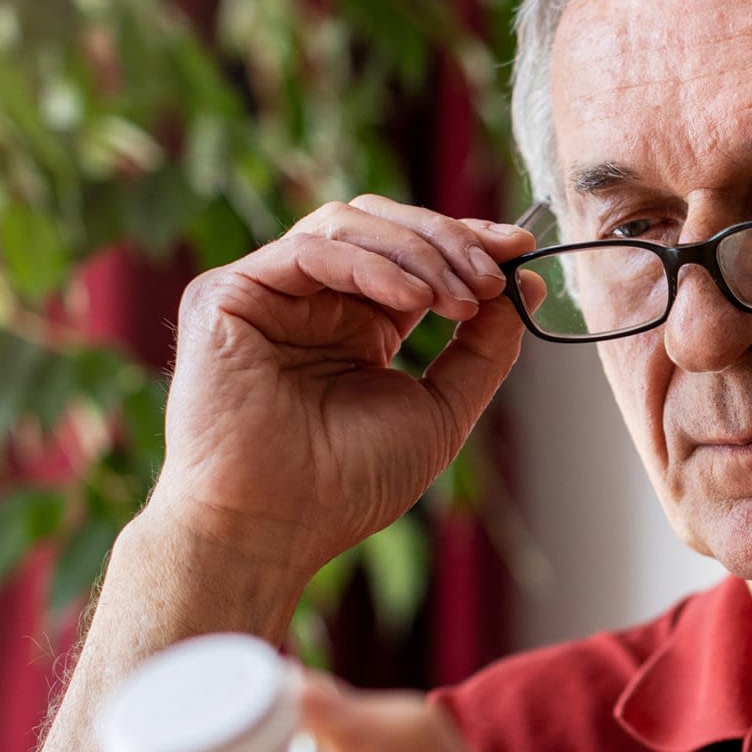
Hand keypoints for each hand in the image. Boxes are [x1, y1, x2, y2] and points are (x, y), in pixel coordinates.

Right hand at [150, 196, 538, 579]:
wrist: (273, 527)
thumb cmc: (346, 486)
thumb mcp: (440, 410)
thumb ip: (482, 348)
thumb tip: (525, 283)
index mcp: (356, 325)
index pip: (412, 255)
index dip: (465, 241)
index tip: (519, 250)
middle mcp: (311, 301)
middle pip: (382, 225)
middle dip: (449, 240)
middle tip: (494, 274)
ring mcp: (266, 293)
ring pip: (348, 224)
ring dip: (419, 252)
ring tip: (460, 298)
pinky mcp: (226, 293)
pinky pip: (307, 251)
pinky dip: (371, 265)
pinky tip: (415, 299)